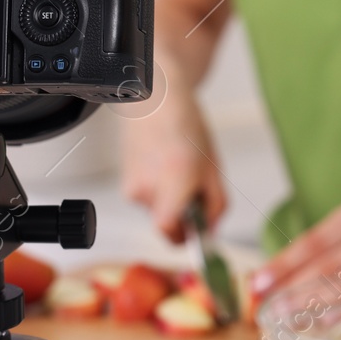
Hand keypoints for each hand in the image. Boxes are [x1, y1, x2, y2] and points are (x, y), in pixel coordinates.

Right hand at [120, 81, 226, 244]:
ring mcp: (132, 186)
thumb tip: (210, 231)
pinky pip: (147, 200)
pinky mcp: (125, 183)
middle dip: (183, 216)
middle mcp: (148, 186)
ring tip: (179, 172)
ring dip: (171, 202)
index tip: (197, 234)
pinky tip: (164, 169)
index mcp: (174, 179)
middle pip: (166, 224)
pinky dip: (159, 192)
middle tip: (195, 192)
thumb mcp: (213, 167)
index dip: (183, 238)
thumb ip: (215, 204)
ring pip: (157, 212)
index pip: (168, 229)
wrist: (155, 101)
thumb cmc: (186, 127)